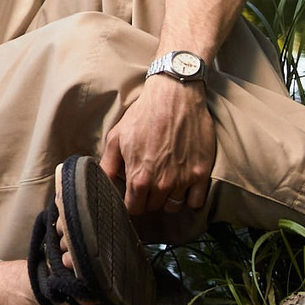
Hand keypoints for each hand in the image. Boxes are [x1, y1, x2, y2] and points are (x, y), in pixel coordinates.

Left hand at [99, 77, 214, 216]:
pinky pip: (196, 202)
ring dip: (168, 198)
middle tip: (149, 181)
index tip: (133, 194)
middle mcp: (162, 184)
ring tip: (165, 181)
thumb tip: (102, 184)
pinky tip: (184, 184)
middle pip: (153, 207)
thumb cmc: (144, 114)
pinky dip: (190, 197)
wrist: (176, 95)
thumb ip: (108, 165)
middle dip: (148, 198)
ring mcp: (184, 180)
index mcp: (139, 178)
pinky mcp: (202, 173)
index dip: (131, 202)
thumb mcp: (117, 137)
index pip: (133, 209)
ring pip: (173, 206)